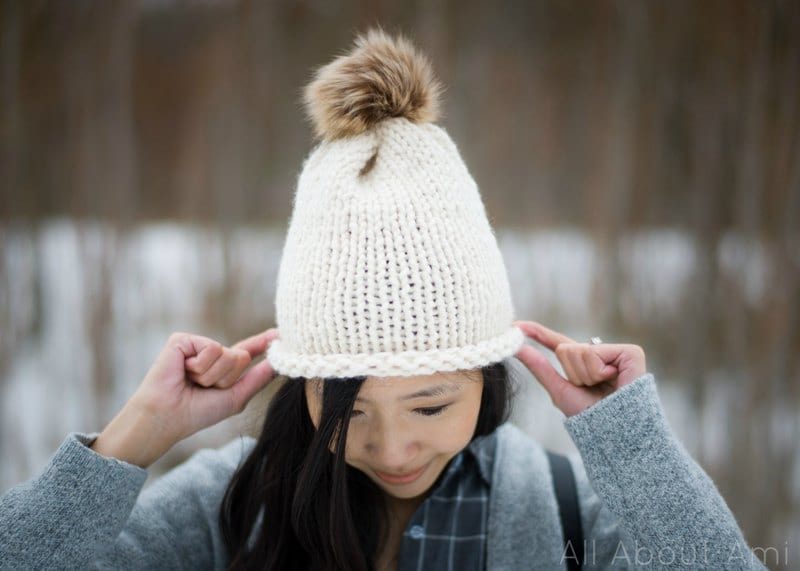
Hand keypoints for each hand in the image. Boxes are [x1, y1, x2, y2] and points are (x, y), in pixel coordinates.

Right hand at [92, 328, 279, 466]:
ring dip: (213, 375)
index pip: (246, 351)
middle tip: (204, 387)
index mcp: (221, 369)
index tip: (279, 333)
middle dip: (227, 378)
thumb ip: (258, 379)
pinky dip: (201, 366)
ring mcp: (196, 345)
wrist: (167, 416)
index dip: (262, 343)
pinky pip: (211, 348)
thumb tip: (278, 363)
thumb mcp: (235, 398)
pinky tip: (184, 371)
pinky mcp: (183, 340)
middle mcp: (210, 355)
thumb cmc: (196, 412)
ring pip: (227, 353)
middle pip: (241, 357)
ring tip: (192, 382)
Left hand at [513, 320, 646, 416]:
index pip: (556, 342)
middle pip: (565, 349)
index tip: (516, 325)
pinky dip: (599, 372)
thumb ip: (539, 367)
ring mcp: (615, 352)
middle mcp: (598, 354)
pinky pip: (596, 354)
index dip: (537, 332)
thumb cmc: (591, 416)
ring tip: (604, 387)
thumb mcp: (559, 390)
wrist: (616, 432)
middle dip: (573, 373)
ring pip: (579, 351)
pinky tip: (615, 380)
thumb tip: (517, 347)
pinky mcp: (630, 352)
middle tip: (592, 388)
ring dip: (586, 375)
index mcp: (582, 363)